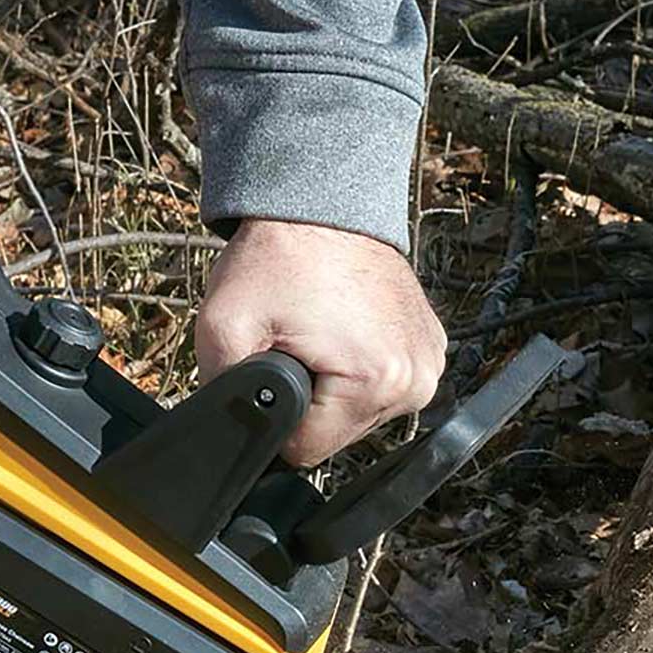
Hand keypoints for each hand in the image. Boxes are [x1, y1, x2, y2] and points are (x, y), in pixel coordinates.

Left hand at [196, 220, 446, 465]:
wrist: (320, 201)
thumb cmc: (278, 256)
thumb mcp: (223, 325)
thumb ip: (222, 392)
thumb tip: (225, 436)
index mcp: (376, 383)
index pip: (307, 450)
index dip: (277, 416)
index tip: (276, 364)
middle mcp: (415, 381)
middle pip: (336, 436)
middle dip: (307, 398)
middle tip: (295, 342)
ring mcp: (429, 365)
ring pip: (357, 415)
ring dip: (331, 386)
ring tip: (318, 332)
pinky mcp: (431, 349)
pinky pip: (381, 387)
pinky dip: (356, 367)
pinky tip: (342, 330)